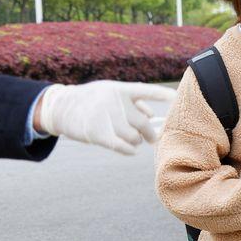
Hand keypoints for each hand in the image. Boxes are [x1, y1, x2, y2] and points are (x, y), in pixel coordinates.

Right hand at [35, 81, 176, 154]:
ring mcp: (106, 117)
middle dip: (151, 134)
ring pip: (134, 137)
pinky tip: (131, 151)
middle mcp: (115, 101)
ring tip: (133, 140)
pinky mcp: (97, 133)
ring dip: (136, 141)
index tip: (180, 100)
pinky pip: (122, 146)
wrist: (60, 107)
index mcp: (121, 89)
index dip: (167, 96)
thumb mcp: (111, 92)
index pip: (149, 92)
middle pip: (144, 123)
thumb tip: (152, 115)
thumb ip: (133, 101)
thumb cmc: (92, 100)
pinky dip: (130, 150)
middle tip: (152, 138)